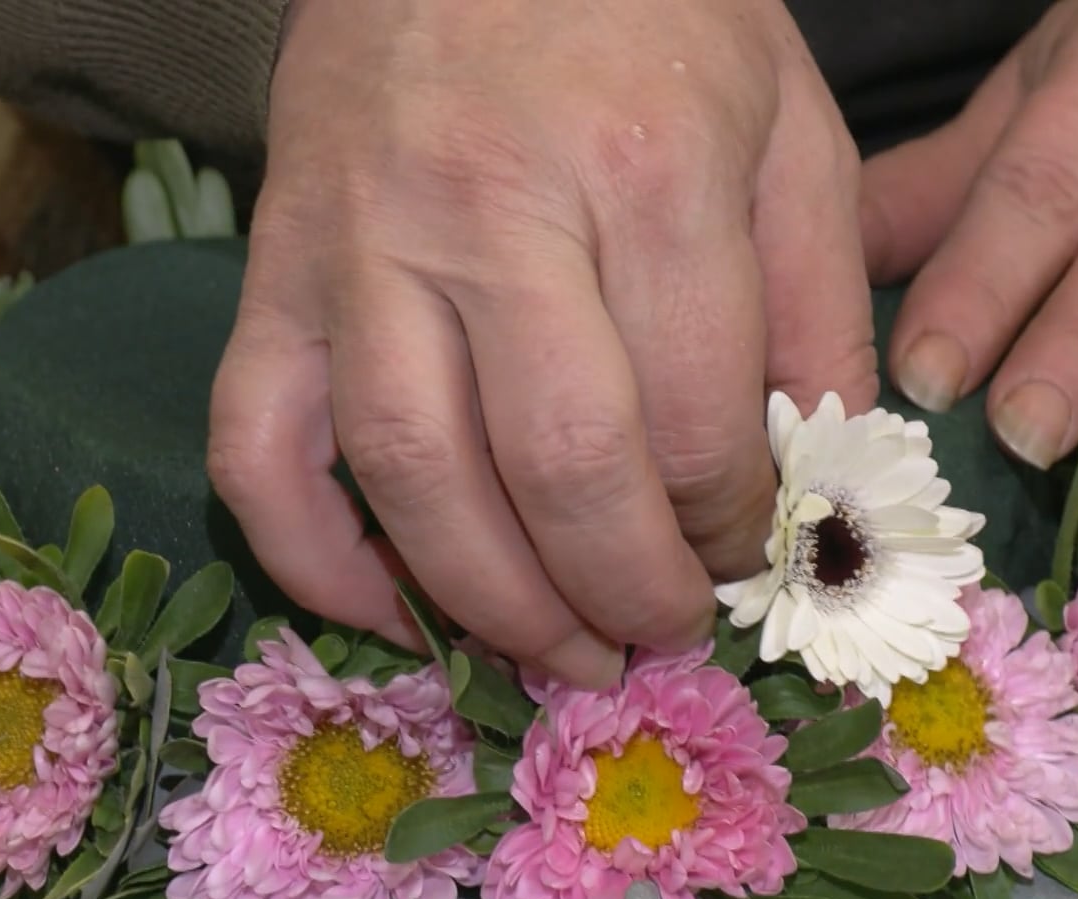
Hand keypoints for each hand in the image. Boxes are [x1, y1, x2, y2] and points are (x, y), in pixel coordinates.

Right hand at [207, 0, 875, 686]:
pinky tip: (392, 616)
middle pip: (558, 467)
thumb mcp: (789, 127)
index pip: (698, 419)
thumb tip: (817, 473)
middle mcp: (493, 215)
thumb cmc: (651, 18)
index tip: (748, 556)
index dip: (732, 527)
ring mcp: (363, 245)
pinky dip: (311, 556)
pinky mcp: (275, 269)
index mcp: (648, 173)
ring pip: (410, 473)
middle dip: (626, 591)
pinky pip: (257, 444)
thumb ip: (819, 300)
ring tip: (560, 656)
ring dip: (491, 604)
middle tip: (664, 635)